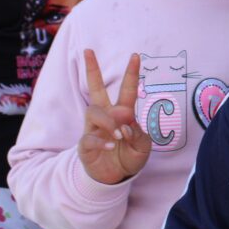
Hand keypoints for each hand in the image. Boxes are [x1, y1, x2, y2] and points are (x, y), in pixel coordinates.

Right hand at [78, 50, 151, 184]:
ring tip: (120, 135)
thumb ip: (138, 133)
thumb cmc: (129, 156)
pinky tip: (111, 146)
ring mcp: (94, 129)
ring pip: (93, 111)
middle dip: (92, 70)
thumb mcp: (142, 146)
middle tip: (88, 51)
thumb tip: (125, 121)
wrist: (116, 178)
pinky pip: (89, 137)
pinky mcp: (85, 145)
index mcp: (122, 113)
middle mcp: (106, 117)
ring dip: (108, 121)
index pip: (127, 89)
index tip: (135, 55)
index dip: (131, 73)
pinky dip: (101, 141)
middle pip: (95, 89)